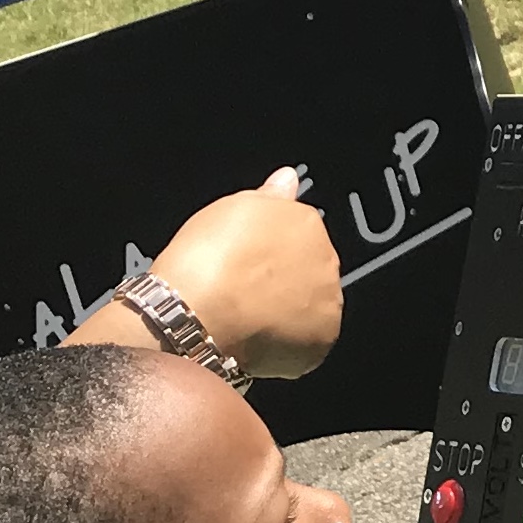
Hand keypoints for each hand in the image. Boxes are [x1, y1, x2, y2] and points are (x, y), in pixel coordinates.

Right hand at [147, 171, 342, 379]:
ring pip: (312, 304)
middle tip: (247, 289)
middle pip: (310, 267)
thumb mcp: (232, 207)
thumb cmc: (206, 259)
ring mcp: (326, 302)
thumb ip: (270, 194)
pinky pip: (308, 342)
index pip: (299, 230)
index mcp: (305, 221)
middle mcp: (326, 259)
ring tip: (251, 317)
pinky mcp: (320, 341)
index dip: (271, 248)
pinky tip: (259, 338)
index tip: (250, 260)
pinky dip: (289, 344)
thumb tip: (287, 179)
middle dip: (286, 277)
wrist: (195, 314)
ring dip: (291, 310)